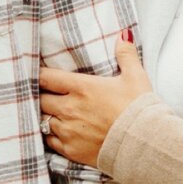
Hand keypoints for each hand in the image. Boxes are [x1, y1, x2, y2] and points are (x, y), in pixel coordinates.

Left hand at [39, 33, 153, 166]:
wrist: (145, 144)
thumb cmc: (139, 109)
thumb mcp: (135, 77)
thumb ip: (126, 55)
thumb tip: (124, 33)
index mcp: (81, 88)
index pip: (45, 77)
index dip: (38, 75)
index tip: (37, 74)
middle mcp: (69, 108)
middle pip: (39, 99)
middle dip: (39, 96)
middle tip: (41, 94)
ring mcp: (68, 130)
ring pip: (41, 121)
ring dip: (43, 116)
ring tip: (46, 113)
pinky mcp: (71, 150)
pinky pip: (49, 142)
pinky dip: (49, 136)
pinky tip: (54, 133)